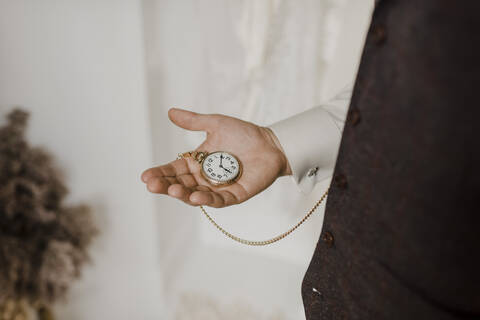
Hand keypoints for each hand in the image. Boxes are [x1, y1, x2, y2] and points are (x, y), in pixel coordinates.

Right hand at [141, 108, 291, 207]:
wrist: (271, 143)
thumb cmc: (244, 134)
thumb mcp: (216, 124)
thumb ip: (193, 122)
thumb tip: (170, 112)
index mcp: (197, 162)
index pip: (174, 170)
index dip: (160, 173)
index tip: (145, 176)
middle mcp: (205, 178)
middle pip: (181, 185)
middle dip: (166, 186)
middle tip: (152, 185)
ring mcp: (218, 189)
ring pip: (196, 195)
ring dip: (183, 194)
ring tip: (173, 190)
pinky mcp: (235, 195)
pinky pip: (219, 201)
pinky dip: (207, 200)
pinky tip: (196, 196)